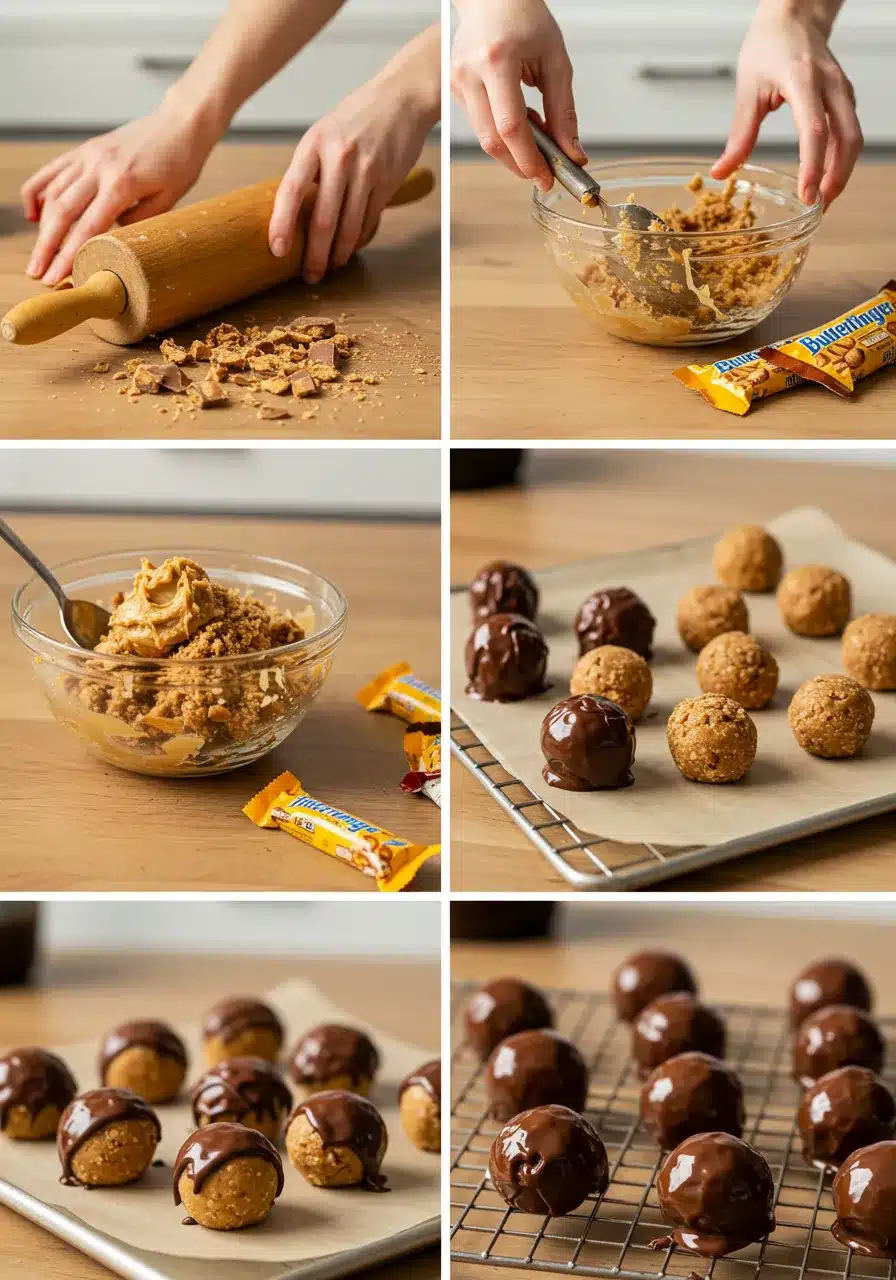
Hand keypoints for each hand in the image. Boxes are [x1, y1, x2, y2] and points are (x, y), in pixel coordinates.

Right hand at [20, 102, 217, 285]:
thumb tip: (111, 239)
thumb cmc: (179, 164)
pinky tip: (34, 215)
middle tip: (37, 273)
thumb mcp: (168, 200)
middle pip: (63, 212)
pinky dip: (38, 192)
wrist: (178, 124)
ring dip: (42, 227)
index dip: (69, 255)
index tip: (57, 277)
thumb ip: (138, 221)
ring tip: (38, 255)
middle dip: (47, 247)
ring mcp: (88, 155)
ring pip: (53, 193)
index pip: (88, 227)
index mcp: (122, 183)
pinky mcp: (84, 150)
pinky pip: (52, 171)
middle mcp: (99, 167)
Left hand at [269, 29, 438, 283]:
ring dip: (339, 254)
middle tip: (309, 275)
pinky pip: (369, 221)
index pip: (291, 189)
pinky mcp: (387, 182)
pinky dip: (358, 239)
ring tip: (331, 267)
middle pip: (323, 219)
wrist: (400, 100)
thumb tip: (296, 213)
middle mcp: (339, 157)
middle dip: (315, 254)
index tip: (277, 250)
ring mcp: (365, 170)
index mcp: (314, 144)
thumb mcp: (324, 134)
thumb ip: (311, 170)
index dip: (282, 223)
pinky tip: (351, 247)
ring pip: (349, 226)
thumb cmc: (356, 120)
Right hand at [451, 0, 584, 188]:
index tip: (546, 177)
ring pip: (484, 138)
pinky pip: (480, 126)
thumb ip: (563, 111)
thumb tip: (571, 153)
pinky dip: (503, 134)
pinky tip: (518, 120)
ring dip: (513, 149)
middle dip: (520, 164)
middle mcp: (470, 73)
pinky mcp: (454, 90)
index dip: (529, 159)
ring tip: (536, 131)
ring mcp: (457, 82)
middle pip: (493, 141)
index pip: (511, 127)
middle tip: (544, 172)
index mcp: (496, 60)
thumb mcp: (555, 60)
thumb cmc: (523, 17)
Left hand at [713, 1, 861, 206]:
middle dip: (836, 177)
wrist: (794, 15)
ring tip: (821, 200)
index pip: (815, 130)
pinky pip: (848, 132)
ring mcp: (842, 90)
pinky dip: (840, 158)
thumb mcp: (747, 88)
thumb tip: (722, 172)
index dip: (813, 166)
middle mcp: (830, 85)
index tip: (807, 194)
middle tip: (818, 208)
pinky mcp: (844, 97)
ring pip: (853, 138)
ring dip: (841, 172)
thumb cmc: (769, 45)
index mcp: (803, 80)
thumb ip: (739, 134)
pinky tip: (824, 177)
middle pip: (846, 138)